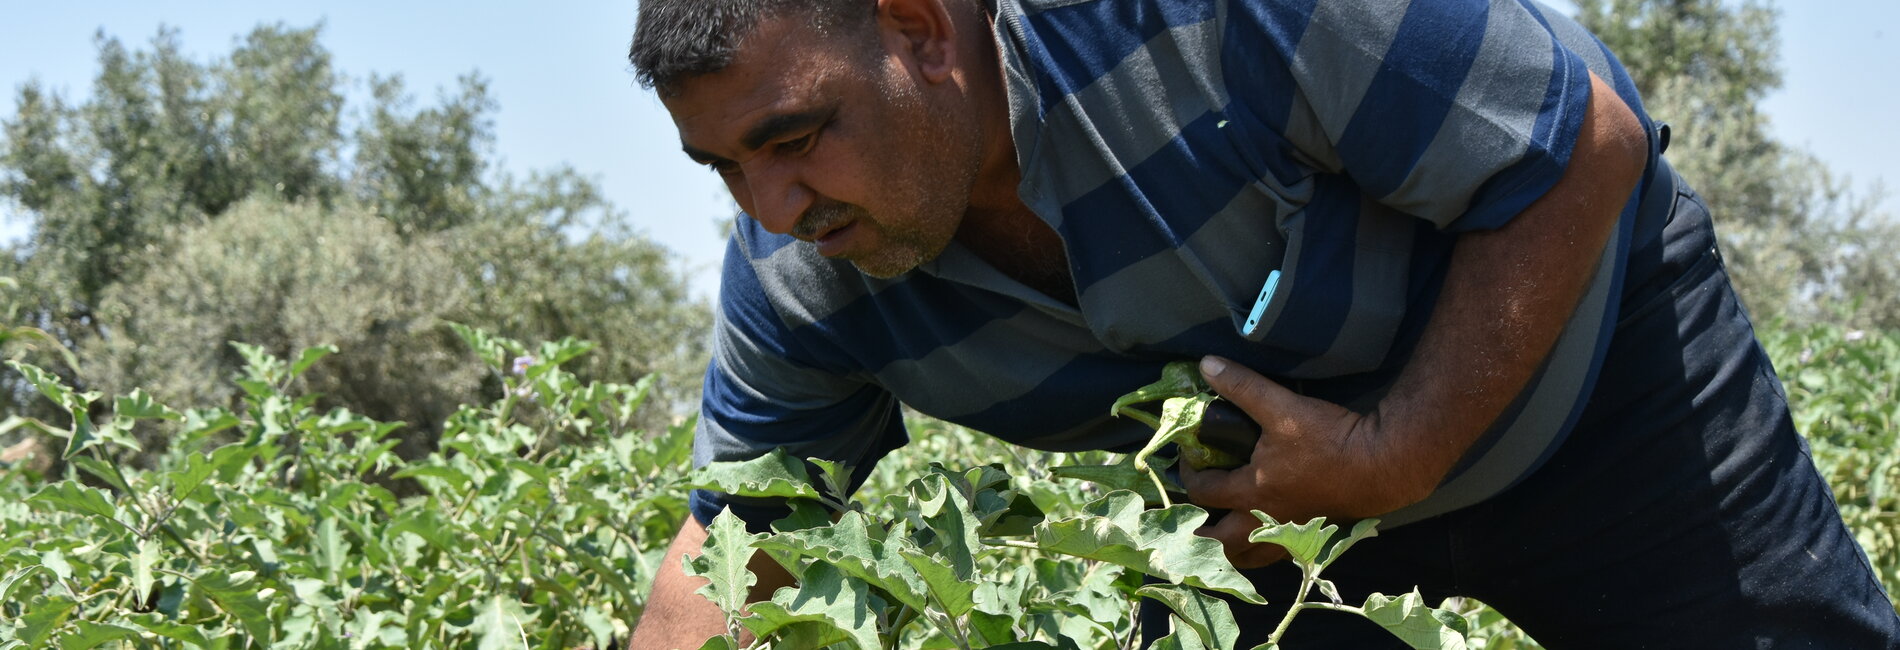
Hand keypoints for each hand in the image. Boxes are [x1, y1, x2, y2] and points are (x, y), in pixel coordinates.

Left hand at [1179, 356, 1422, 568]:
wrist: (1382, 465)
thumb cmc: (1330, 439)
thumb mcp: (1283, 407)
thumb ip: (1243, 386)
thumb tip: (1207, 365)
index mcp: (1252, 492)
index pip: (1204, 490)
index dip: (1188, 473)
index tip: (1187, 457)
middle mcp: (1264, 520)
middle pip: (1218, 542)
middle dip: (1198, 531)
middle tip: (1188, 516)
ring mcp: (1288, 533)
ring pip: (1247, 556)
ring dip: (1227, 548)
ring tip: (1218, 533)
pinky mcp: (1310, 535)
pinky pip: (1274, 555)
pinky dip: (1258, 550)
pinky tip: (1259, 535)